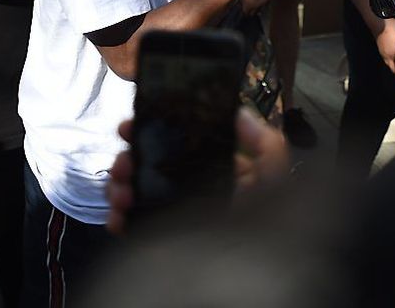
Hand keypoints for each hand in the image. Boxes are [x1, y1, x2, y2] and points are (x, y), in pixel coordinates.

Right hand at [106, 109, 288, 234]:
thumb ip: (267, 146)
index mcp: (219, 173)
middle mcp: (193, 191)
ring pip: (136, 190)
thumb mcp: (277, 181)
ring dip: (120, 184)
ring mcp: (173, 216)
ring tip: (120, 190)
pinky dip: (117, 218)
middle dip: (132, 157)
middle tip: (124, 160)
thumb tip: (238, 114)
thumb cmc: (267, 227)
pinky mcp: (158, 241)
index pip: (184, 143)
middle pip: (153, 164)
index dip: (158, 129)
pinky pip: (131, 224)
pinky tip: (117, 216)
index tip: (137, 122)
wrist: (244, 280)